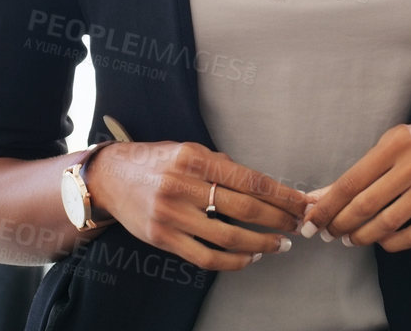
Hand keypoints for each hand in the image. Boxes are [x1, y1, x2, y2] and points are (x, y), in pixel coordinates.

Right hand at [84, 141, 307, 271]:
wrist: (109, 177)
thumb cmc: (155, 161)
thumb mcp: (186, 150)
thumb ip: (219, 164)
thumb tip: (258, 183)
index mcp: (194, 159)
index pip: (248, 179)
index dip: (280, 194)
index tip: (300, 203)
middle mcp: (183, 186)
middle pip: (243, 208)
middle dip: (277, 219)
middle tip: (296, 225)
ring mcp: (171, 215)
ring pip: (228, 236)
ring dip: (261, 243)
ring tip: (278, 245)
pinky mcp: (162, 238)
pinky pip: (205, 257)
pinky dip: (233, 261)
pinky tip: (249, 258)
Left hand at [300, 113, 410, 251]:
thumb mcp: (393, 144)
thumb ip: (360, 171)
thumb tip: (321, 198)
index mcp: (397, 142)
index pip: (352, 180)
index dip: (327, 205)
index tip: (311, 219)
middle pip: (366, 204)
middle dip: (340, 224)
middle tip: (327, 233)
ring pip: (388, 223)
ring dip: (362, 236)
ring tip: (350, 238)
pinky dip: (391, 243)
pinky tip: (381, 240)